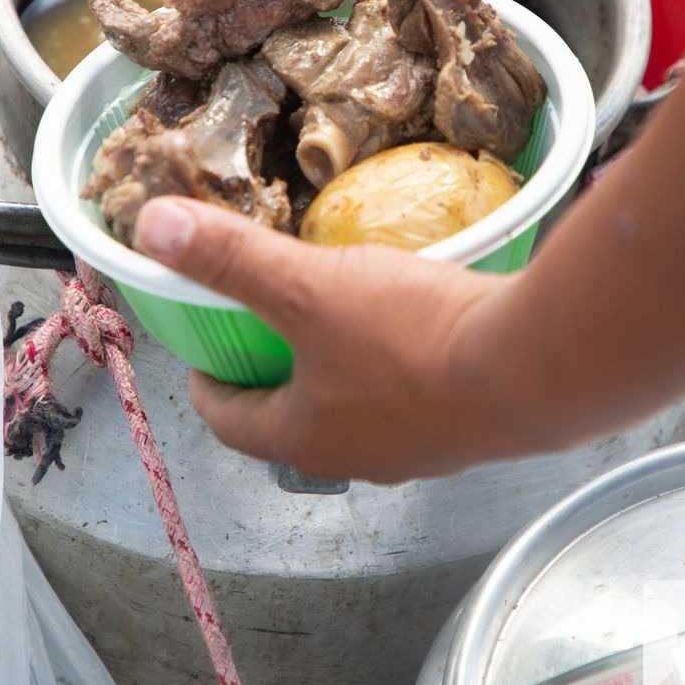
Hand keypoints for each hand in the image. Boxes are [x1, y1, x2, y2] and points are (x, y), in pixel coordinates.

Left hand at [133, 196, 523, 482]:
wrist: (532, 366)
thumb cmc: (413, 338)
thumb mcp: (308, 287)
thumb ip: (231, 258)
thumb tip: (152, 228)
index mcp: (304, 436)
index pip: (233, 423)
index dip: (210, 387)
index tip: (204, 357)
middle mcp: (357, 456)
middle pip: (295, 420)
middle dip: (277, 376)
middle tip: (269, 328)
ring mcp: (419, 450)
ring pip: (359, 412)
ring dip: (341, 373)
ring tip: (342, 320)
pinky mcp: (470, 429)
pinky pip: (417, 397)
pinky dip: (401, 367)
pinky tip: (418, 326)